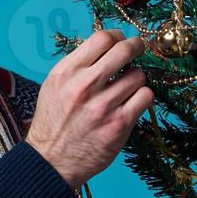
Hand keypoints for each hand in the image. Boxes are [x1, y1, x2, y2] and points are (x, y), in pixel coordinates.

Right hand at [25, 28, 151, 189]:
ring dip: (136, 79)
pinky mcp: (119, 124)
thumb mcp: (54, 86)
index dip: (116, 36)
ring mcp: (103, 106)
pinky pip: (145, 97)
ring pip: (138, 75)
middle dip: (136, 46)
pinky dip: (142, 97)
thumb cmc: (54, 122)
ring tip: (126, 88)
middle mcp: (84, 86)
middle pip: (124, 50)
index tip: (119, 41)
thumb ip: (78, 65)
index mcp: (66, 73)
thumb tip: (106, 45)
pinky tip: (132, 102)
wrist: (51, 161)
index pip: (101, 38)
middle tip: (138, 49)